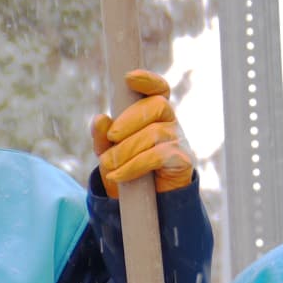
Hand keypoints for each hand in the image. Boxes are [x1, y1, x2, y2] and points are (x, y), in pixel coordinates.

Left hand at [91, 67, 192, 194]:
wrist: (142, 204)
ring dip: (126, 150)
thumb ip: (102, 136)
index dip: (148, 80)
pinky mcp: (183, 161)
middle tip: (111, 139)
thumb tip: (100, 119)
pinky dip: (134, 166)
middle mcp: (170, 123)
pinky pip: (159, 156)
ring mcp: (179, 141)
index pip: (159, 89)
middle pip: (158, 106)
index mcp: (154, 114)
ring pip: (155, 133)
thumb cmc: (127, 170)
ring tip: (110, 166)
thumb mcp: (109, 152)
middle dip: (129, 121)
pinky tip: (119, 176)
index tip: (129, 78)